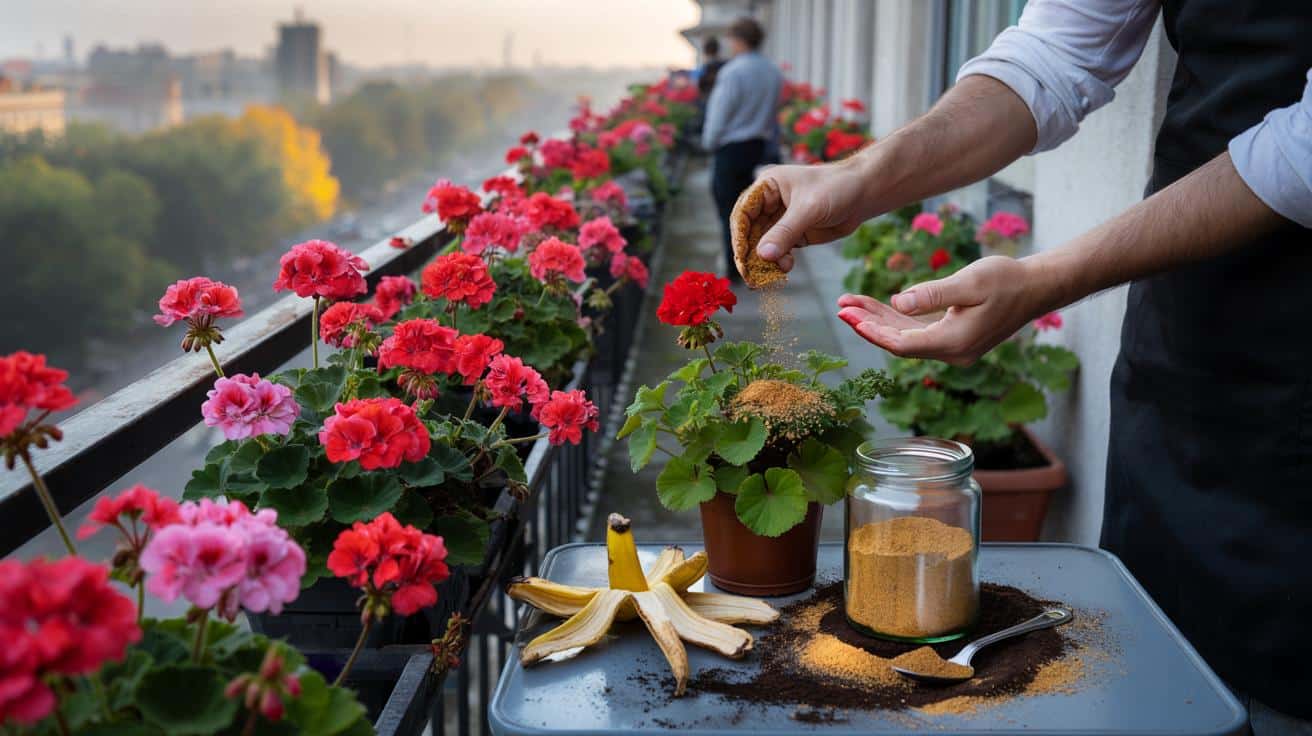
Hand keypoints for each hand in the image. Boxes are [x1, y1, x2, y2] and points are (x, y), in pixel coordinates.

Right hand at [737, 161, 875, 271]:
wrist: (865, 194)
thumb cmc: (838, 188)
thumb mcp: (809, 208)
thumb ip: (785, 232)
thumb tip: (763, 256)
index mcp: (766, 187)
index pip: (743, 213)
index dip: (739, 236)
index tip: (742, 257)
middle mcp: (769, 204)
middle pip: (749, 233)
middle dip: (750, 255)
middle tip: (751, 276)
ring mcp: (781, 221)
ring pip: (763, 245)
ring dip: (765, 262)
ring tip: (770, 277)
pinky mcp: (794, 235)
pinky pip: (779, 252)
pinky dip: (778, 263)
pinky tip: (784, 270)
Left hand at [836, 256, 1051, 364]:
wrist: (1038, 287)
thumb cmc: (1007, 280)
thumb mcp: (969, 282)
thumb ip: (932, 294)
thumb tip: (898, 303)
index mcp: (954, 343)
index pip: (901, 344)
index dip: (871, 331)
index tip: (849, 316)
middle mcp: (951, 352)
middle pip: (898, 342)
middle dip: (867, 324)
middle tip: (840, 308)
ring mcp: (952, 347)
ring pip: (905, 336)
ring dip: (877, 321)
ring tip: (848, 305)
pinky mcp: (953, 336)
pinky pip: (917, 331)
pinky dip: (895, 319)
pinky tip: (874, 306)